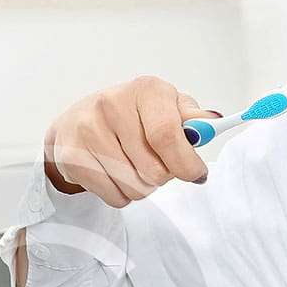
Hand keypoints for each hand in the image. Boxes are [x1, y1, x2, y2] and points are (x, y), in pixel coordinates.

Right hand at [42, 75, 218, 206]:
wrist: (78, 121)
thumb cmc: (133, 116)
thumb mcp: (166, 108)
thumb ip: (192, 119)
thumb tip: (214, 122)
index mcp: (145, 90)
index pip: (168, 135)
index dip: (186, 163)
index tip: (196, 174)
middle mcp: (112, 104)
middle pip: (153, 170)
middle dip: (163, 176)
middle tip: (156, 163)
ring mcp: (88, 129)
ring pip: (135, 187)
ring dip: (142, 187)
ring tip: (133, 167)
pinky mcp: (72, 156)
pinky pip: (113, 196)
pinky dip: (120, 194)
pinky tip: (114, 174)